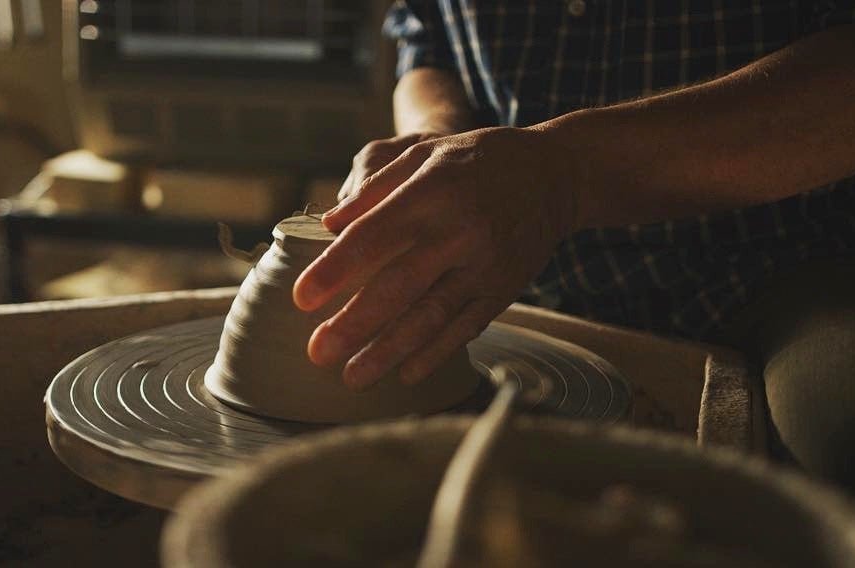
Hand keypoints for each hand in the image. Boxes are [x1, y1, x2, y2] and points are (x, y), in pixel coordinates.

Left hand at [294, 126, 582, 389]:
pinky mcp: (504, 289)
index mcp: (432, 191)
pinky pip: (466, 327)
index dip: (335, 269)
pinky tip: (405, 374)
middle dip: (355, 323)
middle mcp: (461, 231)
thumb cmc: (473, 161)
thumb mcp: (423, 153)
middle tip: (317, 352)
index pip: (374, 235)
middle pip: (400, 285)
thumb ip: (374, 187)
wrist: (553, 174)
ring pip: (432, 316)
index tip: (301, 298)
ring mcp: (486, 265)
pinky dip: (435, 353)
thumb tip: (329, 224)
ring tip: (352, 378)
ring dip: (389, 351)